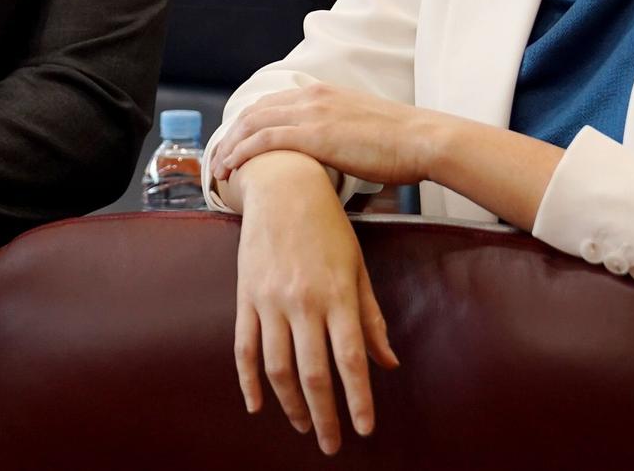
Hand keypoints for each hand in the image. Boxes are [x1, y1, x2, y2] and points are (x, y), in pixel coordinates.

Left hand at [212, 81, 445, 188]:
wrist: (424, 139)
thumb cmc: (402, 143)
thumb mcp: (362, 127)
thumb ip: (339, 132)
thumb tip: (332, 153)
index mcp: (323, 92)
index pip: (270, 104)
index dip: (246, 124)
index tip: (233, 144)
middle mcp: (312, 96)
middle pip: (255, 112)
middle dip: (231, 135)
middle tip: (217, 159)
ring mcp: (313, 113)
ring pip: (253, 124)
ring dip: (230, 146)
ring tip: (217, 169)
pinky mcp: (315, 134)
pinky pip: (266, 140)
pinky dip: (243, 153)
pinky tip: (232, 169)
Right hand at [233, 152, 398, 455]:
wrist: (283, 187)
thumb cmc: (328, 228)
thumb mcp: (357, 268)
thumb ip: (371, 319)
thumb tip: (389, 364)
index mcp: (337, 294)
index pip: (350, 359)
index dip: (357, 399)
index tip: (364, 429)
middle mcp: (302, 301)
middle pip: (312, 373)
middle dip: (324, 415)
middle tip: (331, 444)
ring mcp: (270, 301)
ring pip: (277, 368)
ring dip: (290, 405)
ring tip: (304, 426)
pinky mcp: (246, 297)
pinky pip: (244, 349)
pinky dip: (249, 382)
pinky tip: (258, 406)